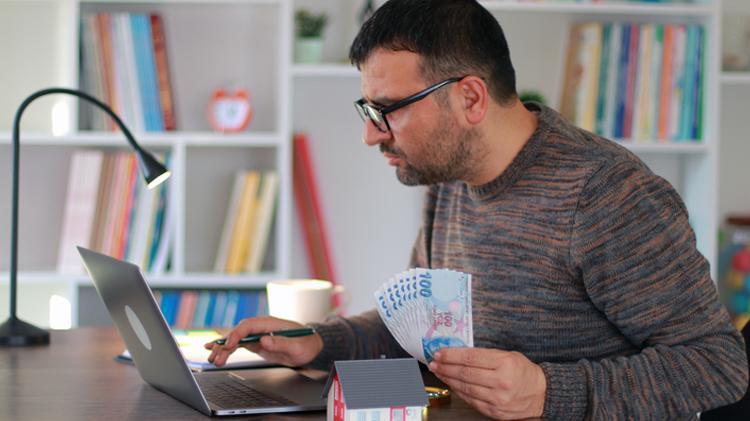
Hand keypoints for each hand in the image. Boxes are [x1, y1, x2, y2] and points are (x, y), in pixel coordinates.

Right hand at [204, 316, 323, 367]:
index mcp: (270, 323)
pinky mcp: (256, 343)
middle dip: (225, 344)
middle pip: (238, 332)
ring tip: (213, 359)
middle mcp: (261, 327)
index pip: (248, 325)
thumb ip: (282, 343)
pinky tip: (216, 354)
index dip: (237, 334)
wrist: (311, 346)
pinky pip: (238, 345)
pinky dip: (227, 350)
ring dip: (223, 349)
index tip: (229, 345)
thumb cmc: (306, 344)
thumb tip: (264, 340)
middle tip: (216, 356)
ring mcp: (257, 335)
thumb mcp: (297, 346)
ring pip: (236, 340)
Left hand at [428, 347, 545, 419]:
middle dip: (445, 367)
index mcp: (505, 363)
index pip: (471, 358)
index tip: (440, 352)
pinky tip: (451, 385)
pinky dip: (458, 391)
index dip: (451, 355)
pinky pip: (471, 400)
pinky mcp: (494, 411)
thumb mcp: (509, 356)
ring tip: (439, 372)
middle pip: (465, 373)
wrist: (542, 394)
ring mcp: (497, 399)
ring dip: (448, 379)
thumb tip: (459, 353)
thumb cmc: (524, 372)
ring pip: (465, 388)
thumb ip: (486, 355)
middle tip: (434, 362)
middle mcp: (501, 382)